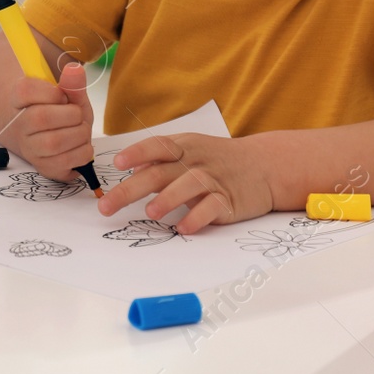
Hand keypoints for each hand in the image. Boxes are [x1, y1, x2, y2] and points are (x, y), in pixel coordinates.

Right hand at [0, 62, 95, 182]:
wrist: (53, 138)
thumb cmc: (61, 112)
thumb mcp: (68, 95)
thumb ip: (72, 84)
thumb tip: (75, 69)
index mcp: (19, 100)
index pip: (25, 90)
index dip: (51, 92)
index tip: (63, 96)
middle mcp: (19, 126)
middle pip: (41, 117)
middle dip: (71, 115)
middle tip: (78, 115)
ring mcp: (29, 149)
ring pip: (53, 142)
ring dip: (79, 134)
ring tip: (82, 130)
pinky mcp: (43, 167)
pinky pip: (64, 162)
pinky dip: (83, 153)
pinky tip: (82, 146)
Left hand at [98, 132, 274, 233]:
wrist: (265, 166)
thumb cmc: (217, 160)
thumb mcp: (190, 151)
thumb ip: (161, 162)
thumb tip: (130, 173)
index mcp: (183, 146)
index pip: (157, 146)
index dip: (137, 153)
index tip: (117, 164)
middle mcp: (196, 160)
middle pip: (160, 172)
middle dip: (131, 189)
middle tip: (108, 206)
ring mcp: (214, 179)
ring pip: (189, 185)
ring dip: (168, 199)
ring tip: (150, 212)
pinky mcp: (229, 200)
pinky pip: (212, 207)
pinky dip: (198, 216)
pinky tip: (184, 228)